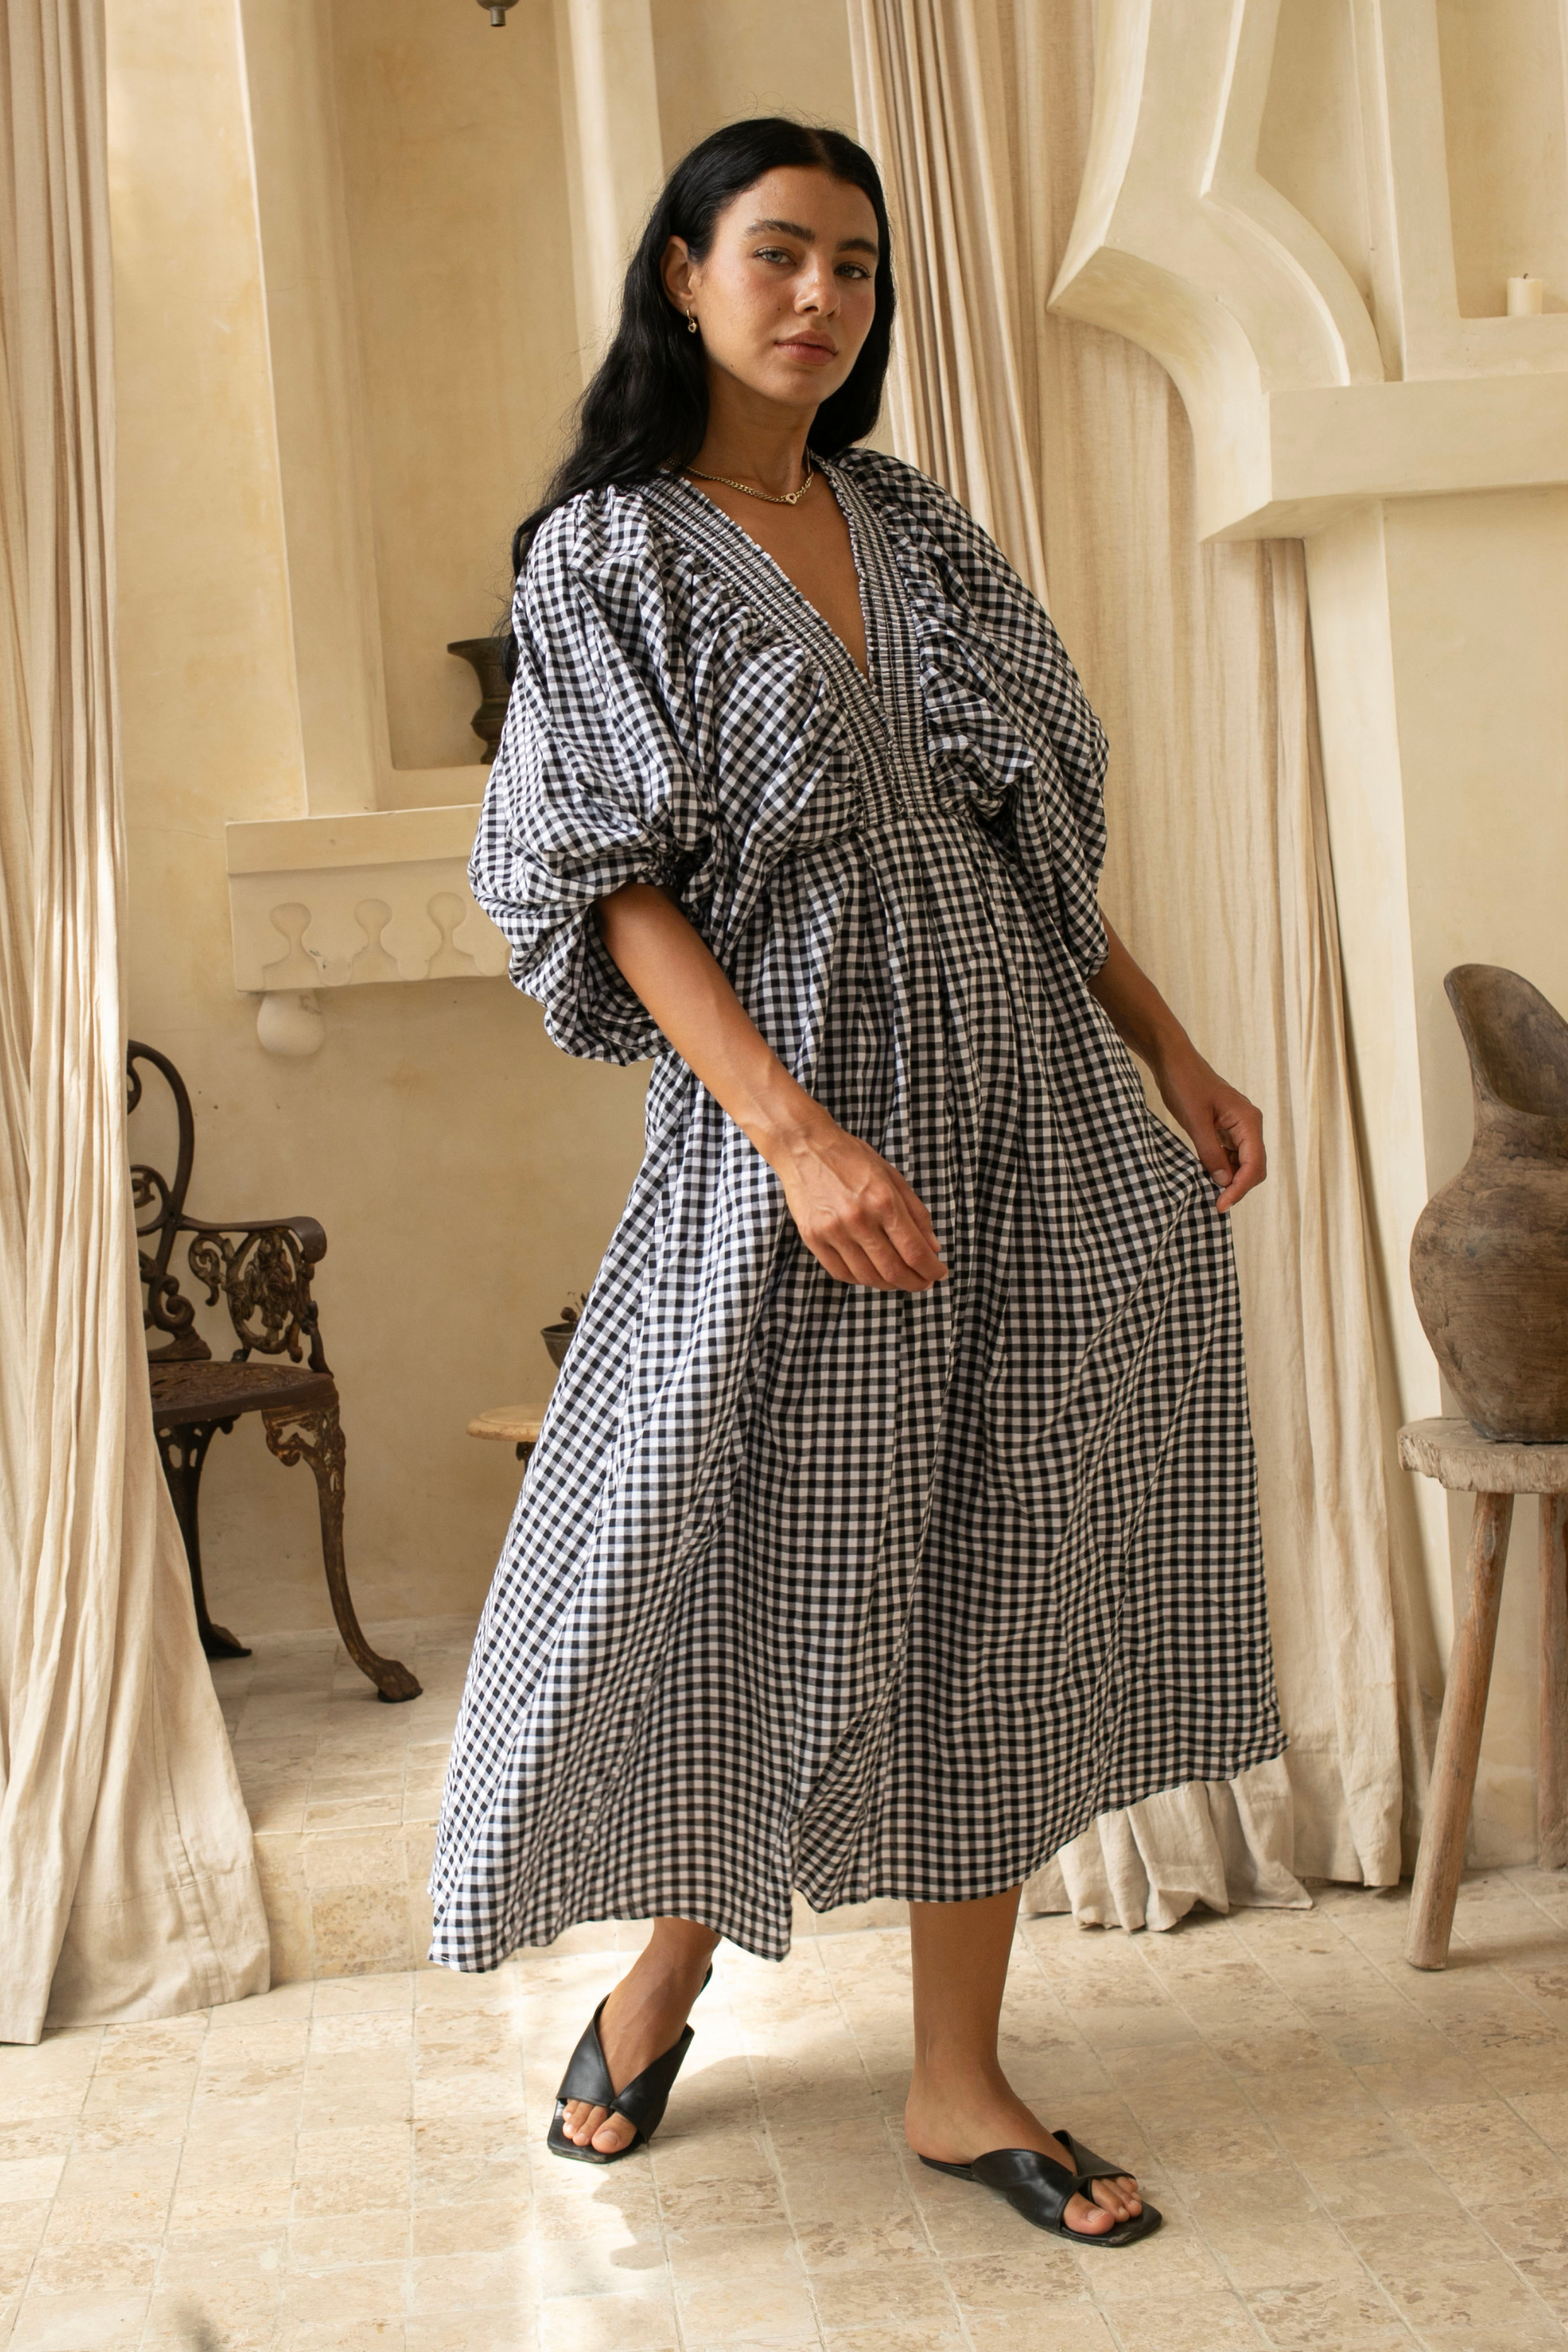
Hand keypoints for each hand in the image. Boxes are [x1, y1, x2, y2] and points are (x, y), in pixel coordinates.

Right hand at [771, 1119, 948, 1289]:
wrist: (805, 1146)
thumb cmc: (852, 1158)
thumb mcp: (892, 1177)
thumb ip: (916, 1214)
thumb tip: (933, 1248)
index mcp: (883, 1201)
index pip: (914, 1251)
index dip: (931, 1270)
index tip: (939, 1274)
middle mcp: (858, 1219)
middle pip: (893, 1270)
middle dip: (915, 1282)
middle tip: (923, 1282)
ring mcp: (833, 1231)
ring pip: (867, 1277)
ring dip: (889, 1284)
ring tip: (899, 1279)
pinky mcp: (812, 1237)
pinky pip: (841, 1272)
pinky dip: (860, 1279)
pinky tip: (871, 1273)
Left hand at [1153, 1045, 1265, 1212]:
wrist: (1174, 1061)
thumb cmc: (1184, 1084)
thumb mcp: (1194, 1121)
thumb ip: (1210, 1153)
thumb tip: (1224, 1182)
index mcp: (1248, 1121)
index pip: (1254, 1165)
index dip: (1239, 1189)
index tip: (1220, 1205)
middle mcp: (1250, 1124)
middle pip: (1254, 1167)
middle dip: (1238, 1187)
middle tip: (1215, 1203)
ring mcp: (1240, 1126)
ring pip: (1244, 1163)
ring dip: (1231, 1179)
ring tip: (1210, 1192)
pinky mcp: (1227, 1127)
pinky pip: (1232, 1154)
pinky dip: (1223, 1168)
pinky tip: (1208, 1174)